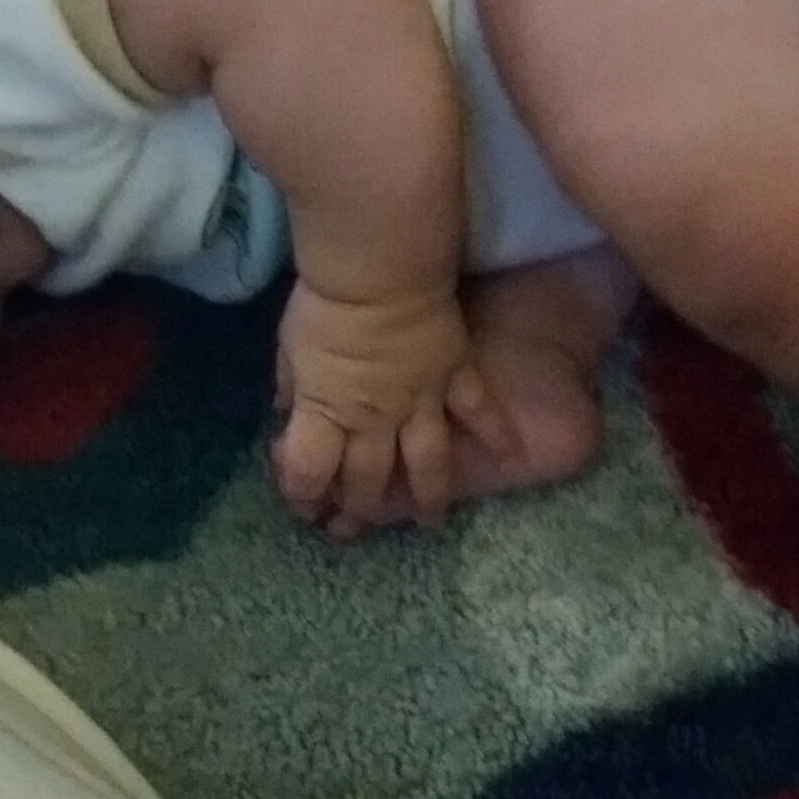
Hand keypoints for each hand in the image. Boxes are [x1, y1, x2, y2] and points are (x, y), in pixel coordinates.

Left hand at [270, 280, 513, 536]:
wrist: (379, 267)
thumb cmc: (325, 305)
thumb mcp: (289, 348)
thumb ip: (293, 386)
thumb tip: (289, 413)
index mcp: (328, 410)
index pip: (308, 470)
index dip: (301, 494)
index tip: (302, 504)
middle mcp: (377, 419)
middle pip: (366, 479)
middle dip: (356, 511)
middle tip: (351, 531)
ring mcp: (422, 402)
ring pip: (427, 464)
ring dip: (427, 499)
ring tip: (430, 524)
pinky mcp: (456, 376)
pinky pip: (480, 412)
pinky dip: (497, 436)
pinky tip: (509, 458)